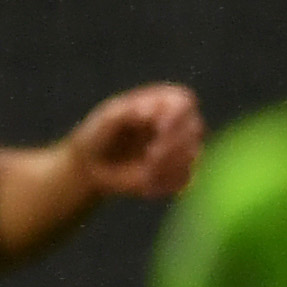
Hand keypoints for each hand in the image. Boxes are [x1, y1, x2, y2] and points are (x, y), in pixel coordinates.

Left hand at [67, 83, 202, 200]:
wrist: (92, 166)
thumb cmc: (99, 135)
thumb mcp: (106, 120)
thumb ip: (127, 111)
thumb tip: (148, 111)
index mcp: (162, 102)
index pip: (184, 101)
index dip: (178, 114)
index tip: (161, 128)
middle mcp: (178, 123)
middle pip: (194, 128)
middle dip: (174, 144)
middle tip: (150, 156)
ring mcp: (182, 148)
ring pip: (192, 155)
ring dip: (168, 165)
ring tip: (144, 171)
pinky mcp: (179, 172)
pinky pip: (183, 179)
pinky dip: (165, 182)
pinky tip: (145, 185)